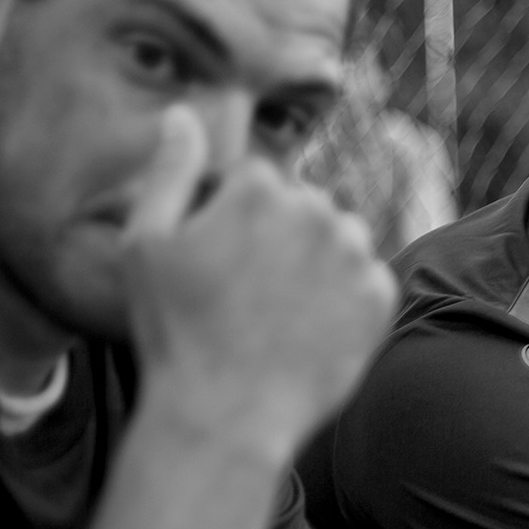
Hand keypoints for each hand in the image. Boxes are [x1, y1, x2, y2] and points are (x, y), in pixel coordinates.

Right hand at [122, 106, 395, 461]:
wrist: (226, 415)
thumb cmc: (175, 331)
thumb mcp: (146, 244)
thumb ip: (170, 170)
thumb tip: (182, 113)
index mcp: (260, 187)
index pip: (256, 187)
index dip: (231, 228)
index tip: (217, 272)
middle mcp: (316, 208)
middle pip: (301, 211)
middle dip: (279, 242)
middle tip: (246, 300)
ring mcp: (354, 252)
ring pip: (338, 242)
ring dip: (316, 267)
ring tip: (277, 316)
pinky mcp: (381, 295)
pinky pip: (365, 283)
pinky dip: (344, 302)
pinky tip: (308, 333)